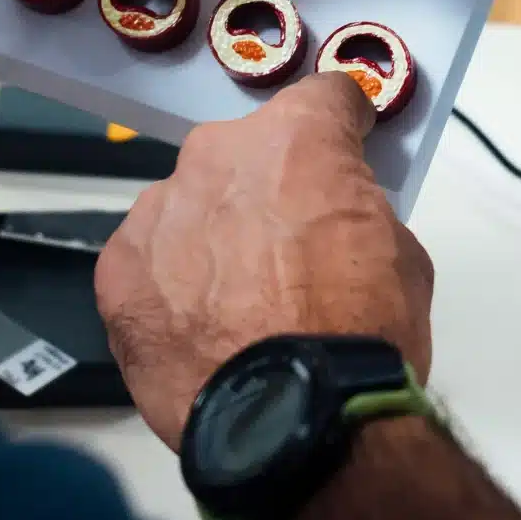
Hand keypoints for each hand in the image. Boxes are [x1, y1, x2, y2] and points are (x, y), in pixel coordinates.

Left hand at [97, 75, 434, 447]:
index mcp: (296, 142)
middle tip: (290, 245)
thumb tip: (335, 224)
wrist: (293, 422)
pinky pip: (148, 260)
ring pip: (189, 207)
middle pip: (245, 154)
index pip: (322, 97)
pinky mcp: (116, 273)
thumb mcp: (404, 258)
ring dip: (212, 235)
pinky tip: (198, 328)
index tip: (348, 145)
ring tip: (237, 302)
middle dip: (268, 186)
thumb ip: (359, 215)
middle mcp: (216, 159)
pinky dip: (170, 283)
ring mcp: (157, 214)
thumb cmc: (363, 337)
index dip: (341, 124)